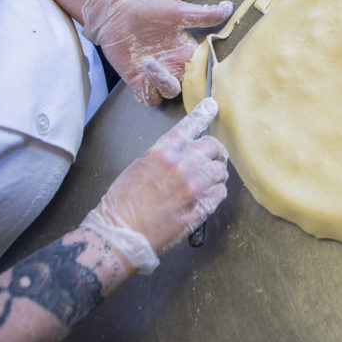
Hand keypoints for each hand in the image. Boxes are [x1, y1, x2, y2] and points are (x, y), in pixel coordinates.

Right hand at [80, 98, 228, 271]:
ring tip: (206, 183)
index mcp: (163, 151)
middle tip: (212, 160)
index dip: (203, 114)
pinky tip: (204, 198)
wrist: (120, 234)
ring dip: (216, 175)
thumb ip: (165, 156)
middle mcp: (182, 164)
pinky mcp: (201, 206)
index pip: (190, 125)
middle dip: (214, 153)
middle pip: (214, 147)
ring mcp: (194, 186)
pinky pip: (220, 193)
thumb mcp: (139, 166)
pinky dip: (216, 194)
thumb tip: (183, 153)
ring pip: (220, 171)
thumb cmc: (123, 203)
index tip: (211, 106)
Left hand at [81, 0, 232, 104]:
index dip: (210, 75)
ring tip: (150, 62)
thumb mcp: (179, 12)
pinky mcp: (140, 82)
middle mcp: (176, 67)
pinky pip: (151, 99)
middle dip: (188, 85)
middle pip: (191, 88)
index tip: (209, 71)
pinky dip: (150, 91)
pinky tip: (144, 72)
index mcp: (189, 53)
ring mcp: (158, 77)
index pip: (207, 70)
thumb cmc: (149, 11)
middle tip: (178, 71)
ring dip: (163, 82)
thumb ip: (204, 15)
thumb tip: (229, 6)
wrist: (117, 14)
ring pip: (171, 93)